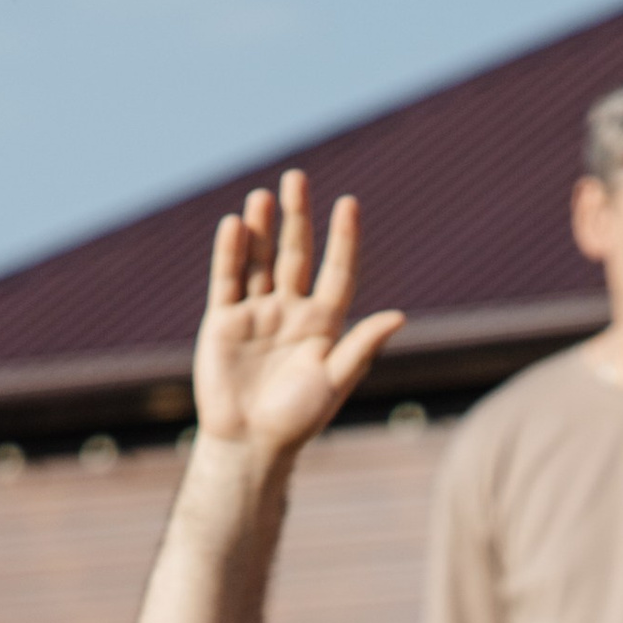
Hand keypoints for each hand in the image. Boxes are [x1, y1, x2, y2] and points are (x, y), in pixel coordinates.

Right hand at [193, 169, 405, 463]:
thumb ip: (361, 346)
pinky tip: (235, 226)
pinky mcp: (223, 320)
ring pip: (260, 260)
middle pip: (296, 254)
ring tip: (264, 196)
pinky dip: (230, 254)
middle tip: (297, 178)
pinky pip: (228, 279)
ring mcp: (257, 312)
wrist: (250, 444)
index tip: (349, 204)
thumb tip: (399, 316)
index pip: (337, 272)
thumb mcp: (334, 382)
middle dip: (298, 218)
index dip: (344, 240)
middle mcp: (291, 311)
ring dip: (262, 228)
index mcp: (324, 325)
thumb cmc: (298, 419)